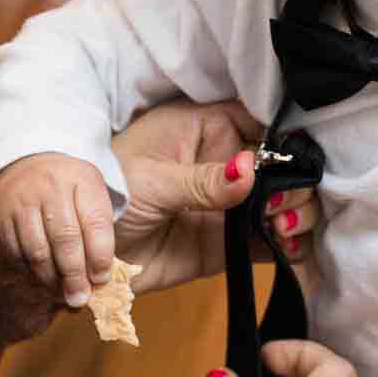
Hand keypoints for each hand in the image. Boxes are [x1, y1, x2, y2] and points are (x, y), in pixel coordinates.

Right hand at [0, 151, 119, 307]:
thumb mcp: (93, 194)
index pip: (95, 222)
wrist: (28, 163)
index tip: (102, 278)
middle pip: (64, 238)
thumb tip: (99, 278)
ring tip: (63, 296)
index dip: (100, 255)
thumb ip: (100, 230)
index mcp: (81, 179)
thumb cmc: (70, 188)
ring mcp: (19, 203)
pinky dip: (29, 274)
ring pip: (36, 251)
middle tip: (80, 298)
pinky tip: (42, 283)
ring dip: (51, 280)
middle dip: (74, 275)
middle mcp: (48, 188)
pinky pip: (14, 255)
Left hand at [113, 100, 322, 293]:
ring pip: (281, 203)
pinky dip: (289, 246)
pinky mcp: (228, 243)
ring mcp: (229, 205)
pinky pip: (268, 242)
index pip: (256, 119)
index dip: (281, 134)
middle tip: (281, 205)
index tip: (292, 155)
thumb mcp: (151, 181)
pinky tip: (290, 248)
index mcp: (203, 129)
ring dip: (296, 212)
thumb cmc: (105, 195)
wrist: (81, 257)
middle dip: (293, 182)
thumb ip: (203, 180)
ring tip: (282, 226)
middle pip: (278, 164)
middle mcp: (223, 164)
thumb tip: (250, 170)